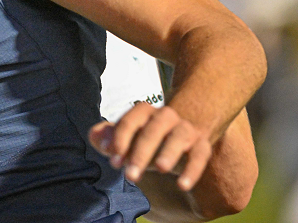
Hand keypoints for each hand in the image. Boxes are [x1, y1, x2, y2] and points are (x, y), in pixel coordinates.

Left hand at [89, 103, 212, 191]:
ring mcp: (185, 129)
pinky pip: (200, 155)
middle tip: (130, 175)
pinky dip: (193, 170)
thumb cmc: (148, 133)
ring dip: (168, 153)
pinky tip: (183, 185)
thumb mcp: (128, 133)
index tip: (112, 160)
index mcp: (144, 111)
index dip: (120, 139)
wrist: (185, 124)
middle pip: (153, 130)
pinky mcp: (202, 144)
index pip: (131, 121)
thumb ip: (109, 135)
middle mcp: (166, 116)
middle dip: (140, 153)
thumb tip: (95, 138)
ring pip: (178, 138)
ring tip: (160, 169)